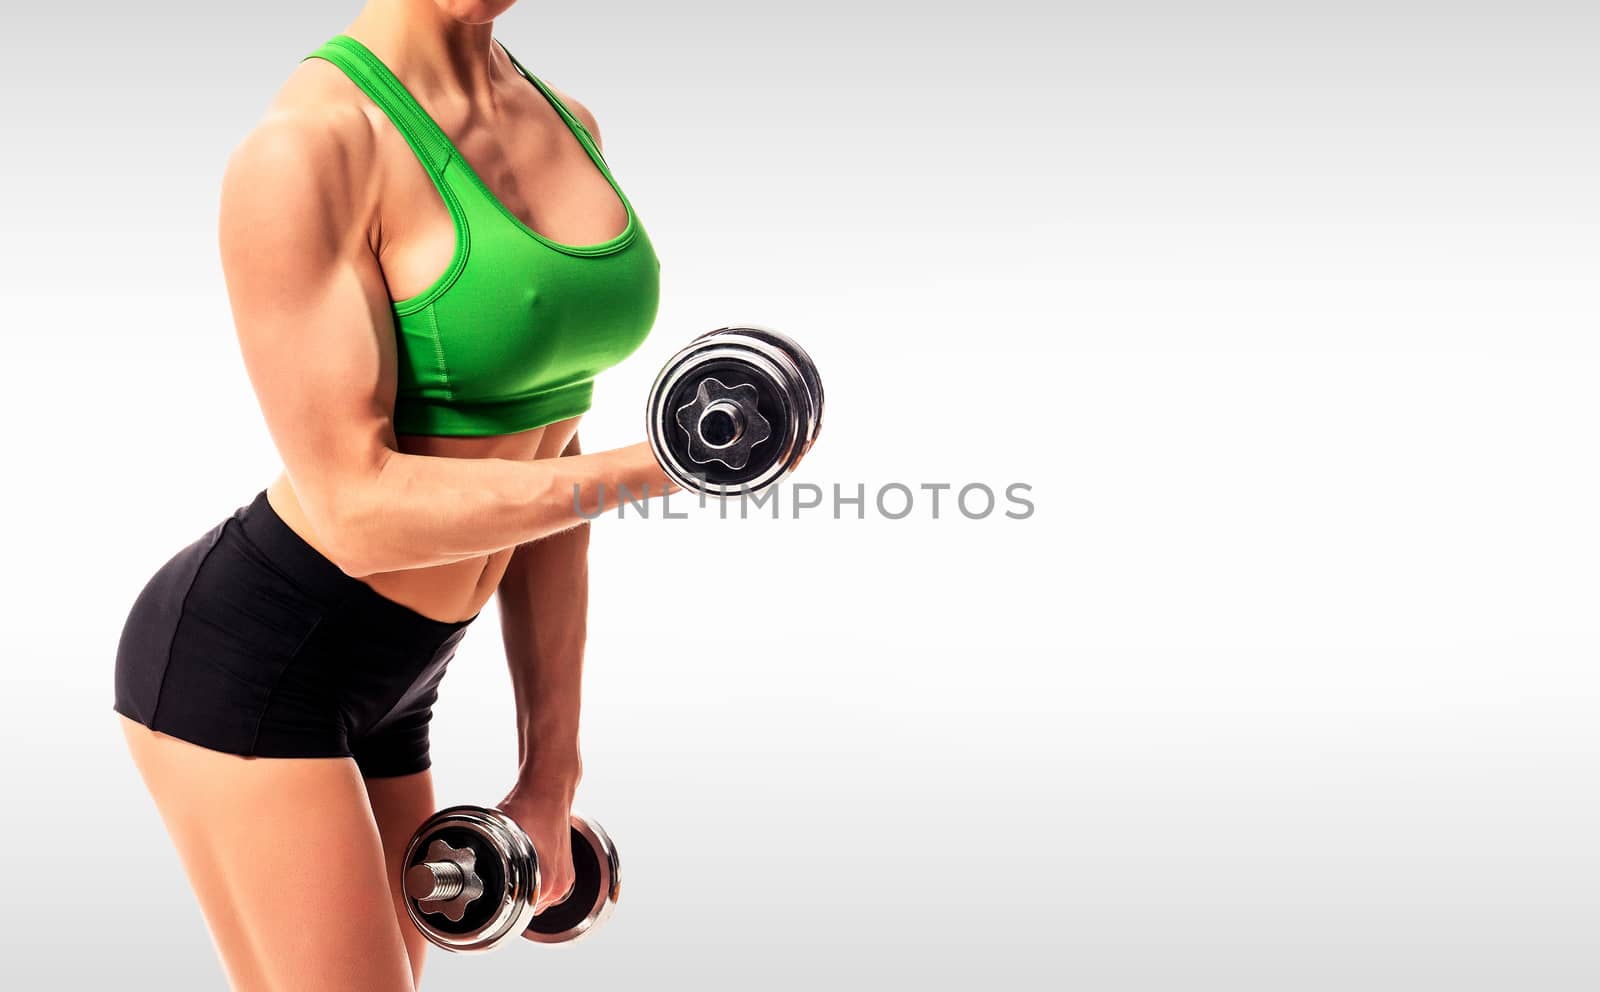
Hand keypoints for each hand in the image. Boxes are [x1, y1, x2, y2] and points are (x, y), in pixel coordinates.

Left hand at [497, 785, 576, 916]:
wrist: (549, 788)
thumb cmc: (525, 807)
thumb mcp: (496, 835)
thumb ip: (484, 857)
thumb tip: (461, 871)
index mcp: (545, 884)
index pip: (517, 915)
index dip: (500, 905)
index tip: (490, 896)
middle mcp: (559, 887)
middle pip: (528, 909)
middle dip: (513, 897)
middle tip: (498, 881)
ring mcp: (566, 879)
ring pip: (538, 899)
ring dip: (526, 890)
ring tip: (513, 871)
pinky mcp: (568, 870)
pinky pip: (547, 887)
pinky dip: (537, 880)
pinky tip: (526, 865)